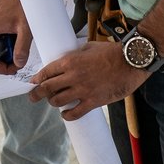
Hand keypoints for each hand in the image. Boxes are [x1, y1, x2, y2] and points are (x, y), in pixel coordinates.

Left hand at [29, 40, 149, 119]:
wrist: (131, 62)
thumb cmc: (112, 52)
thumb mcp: (89, 47)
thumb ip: (76, 54)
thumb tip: (69, 59)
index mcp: (71, 61)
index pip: (47, 72)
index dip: (37, 79)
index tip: (33, 82)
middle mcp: (73, 76)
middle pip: (47, 88)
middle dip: (37, 94)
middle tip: (33, 97)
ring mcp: (83, 90)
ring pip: (58, 101)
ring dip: (53, 102)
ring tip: (54, 102)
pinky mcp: (93, 101)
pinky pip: (75, 113)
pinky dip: (67, 116)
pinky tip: (65, 115)